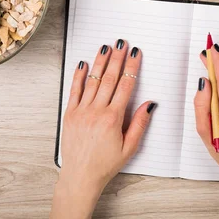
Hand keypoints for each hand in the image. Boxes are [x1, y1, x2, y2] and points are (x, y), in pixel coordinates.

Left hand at [49, 40, 155, 218]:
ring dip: (100, 62)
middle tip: (122, 43)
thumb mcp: (129, 148)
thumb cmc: (104, 164)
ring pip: (92, 80)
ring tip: (105, 47)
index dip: (132, 67)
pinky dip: (79, 75)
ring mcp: (81, 111)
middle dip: (117, 58)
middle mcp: (96, 112)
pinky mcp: (70, 113)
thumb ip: (140, 124)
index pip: (126, 86)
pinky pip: (75, 90)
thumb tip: (149, 104)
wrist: (80, 175)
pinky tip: (83, 63)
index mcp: (113, 119)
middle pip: (109, 78)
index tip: (135, 54)